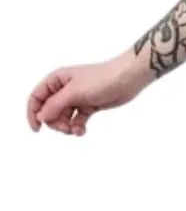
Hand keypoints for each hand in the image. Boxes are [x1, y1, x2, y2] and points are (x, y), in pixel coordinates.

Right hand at [27, 51, 148, 136]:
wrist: (127, 79)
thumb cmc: (101, 79)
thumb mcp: (74, 92)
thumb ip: (55, 105)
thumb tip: (40, 117)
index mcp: (56, 80)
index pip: (36, 97)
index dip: (33, 113)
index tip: (37, 129)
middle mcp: (64, 89)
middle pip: (49, 111)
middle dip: (55, 123)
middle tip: (65, 128)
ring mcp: (76, 98)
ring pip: (63, 117)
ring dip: (66, 127)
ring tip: (76, 130)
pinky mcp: (88, 106)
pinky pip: (76, 120)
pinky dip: (77, 127)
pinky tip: (82, 131)